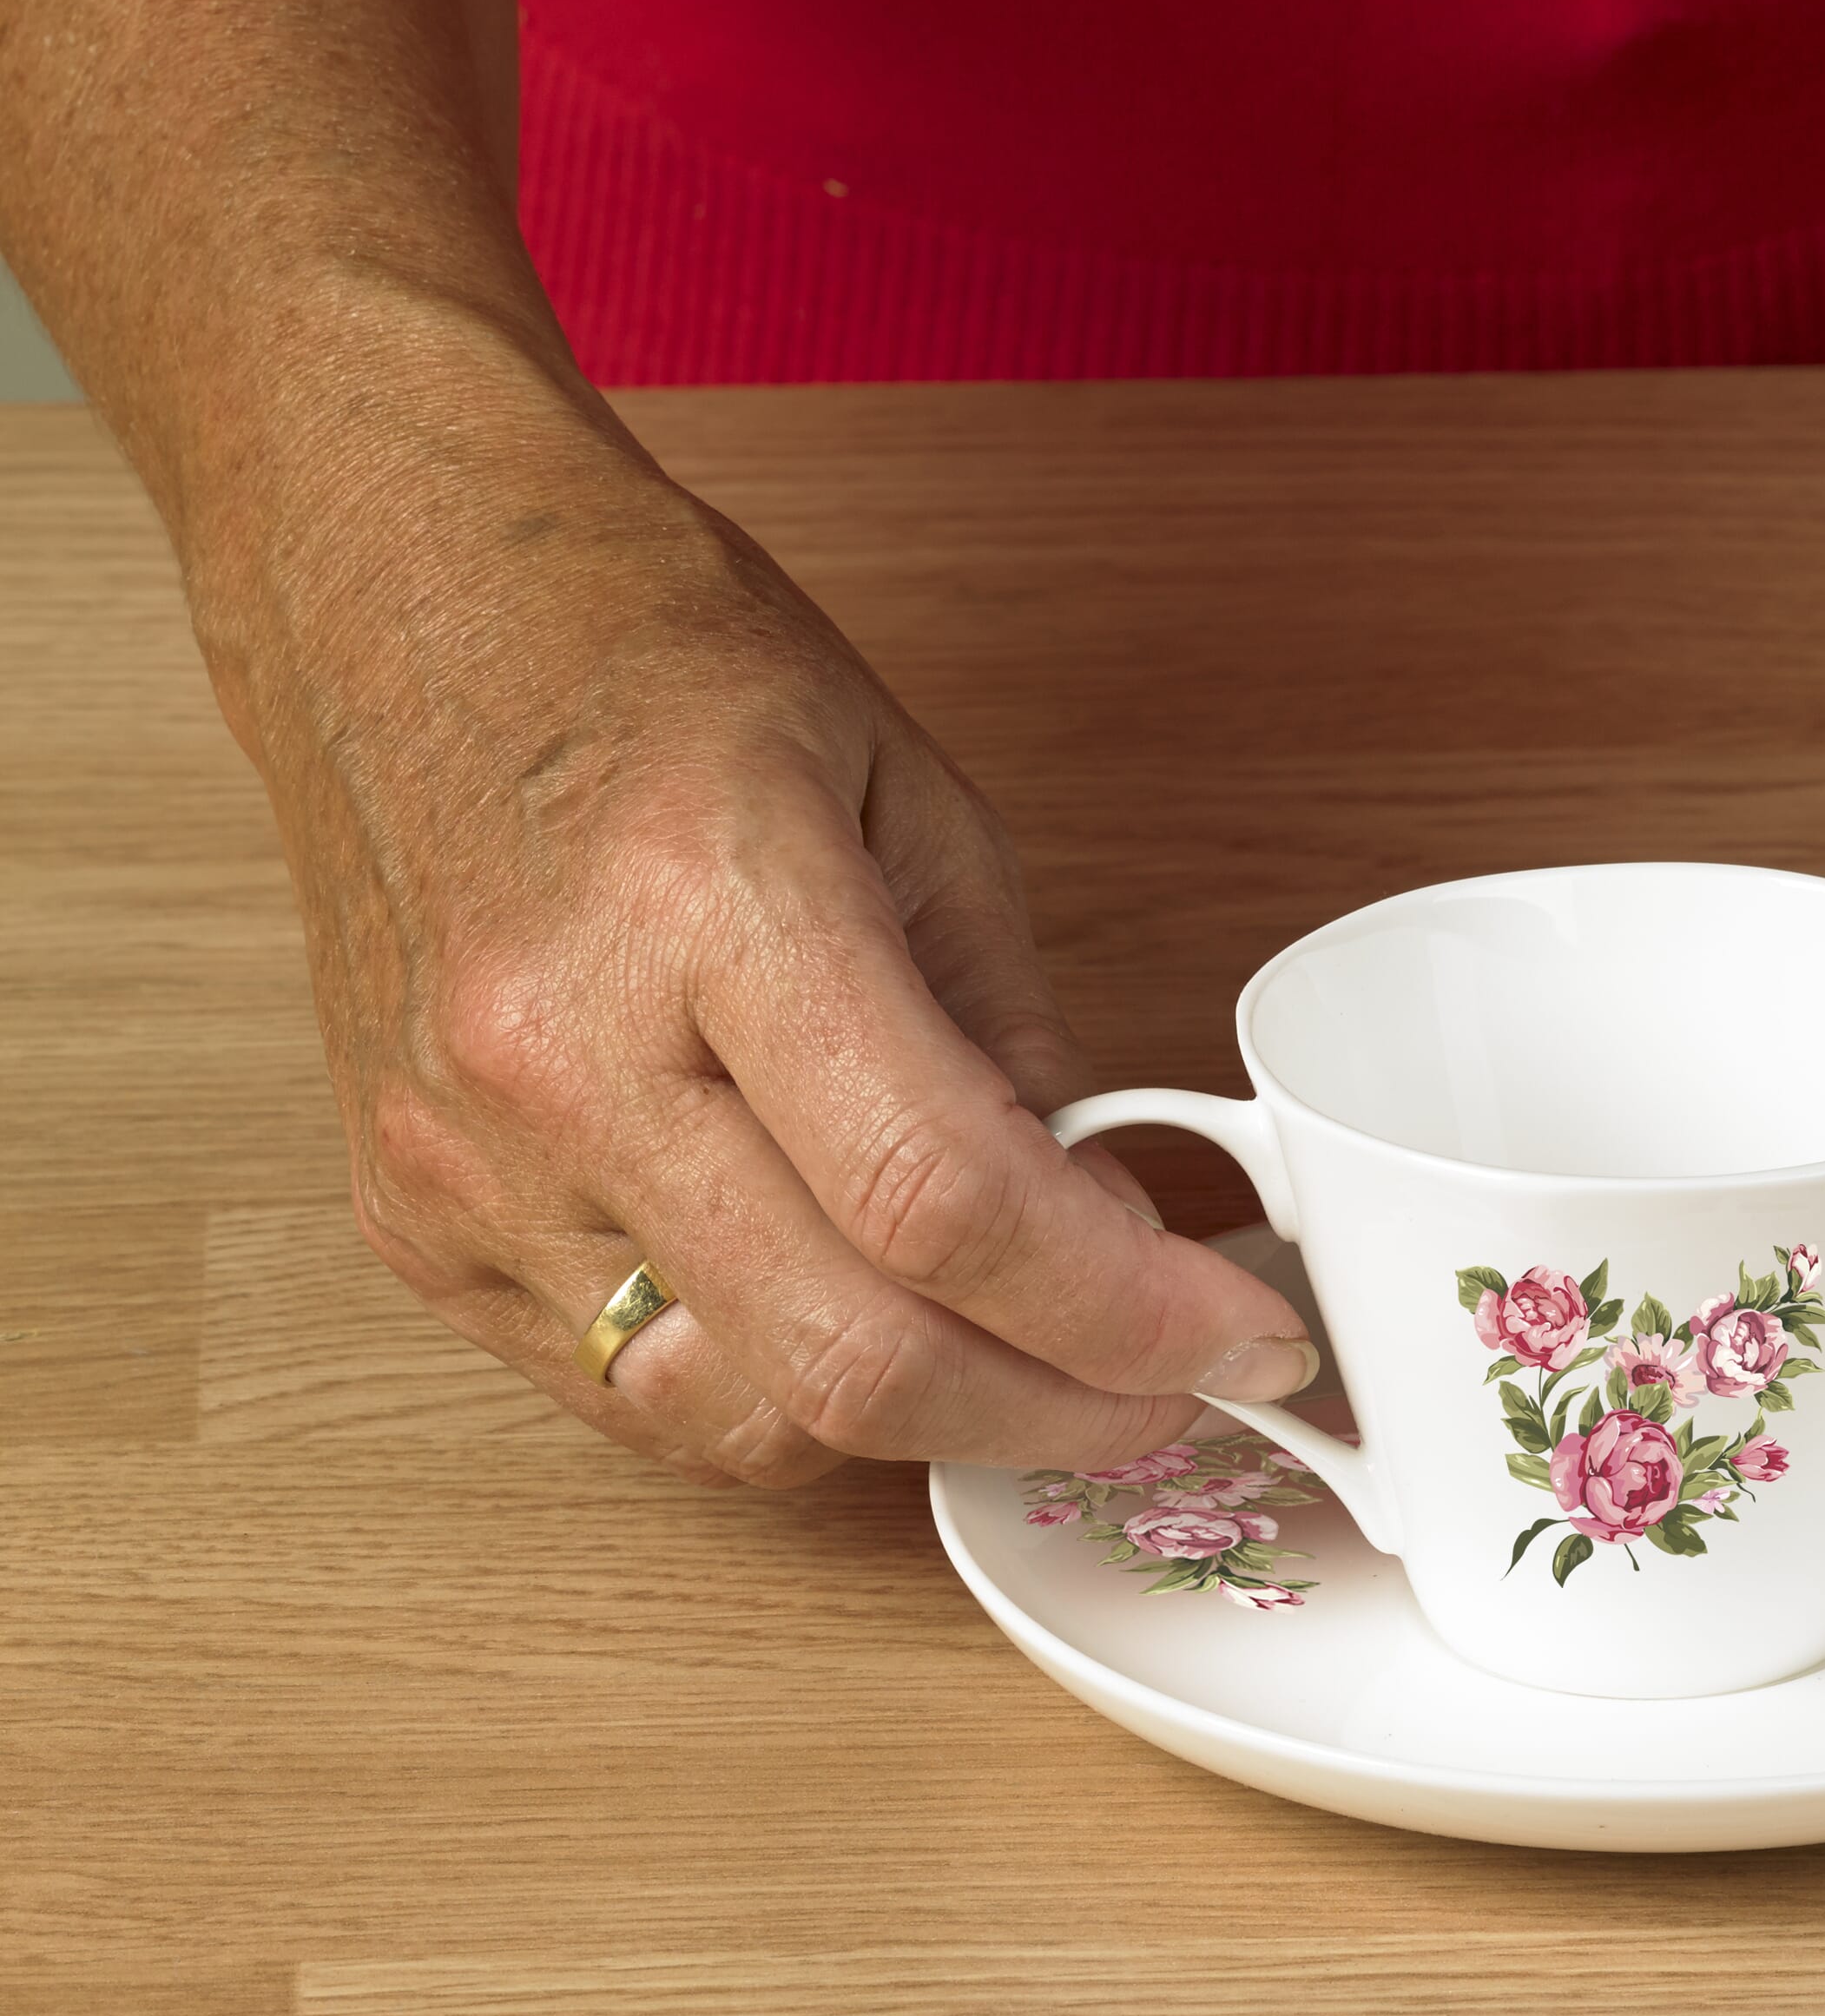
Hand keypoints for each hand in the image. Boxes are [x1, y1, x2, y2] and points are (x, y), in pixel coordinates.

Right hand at [208, 403, 1315, 1486]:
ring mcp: (464, 1161)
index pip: (945, 1201)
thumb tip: (1099, 1234)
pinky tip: (847, 1308)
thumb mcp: (914, 800)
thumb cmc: (652, 659)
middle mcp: (559, 1056)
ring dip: (920, 1419)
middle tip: (1161, 1391)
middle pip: (851, 1357)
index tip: (1238, 1338)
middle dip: (1056, 1413)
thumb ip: (1011, 1040)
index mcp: (706, 904)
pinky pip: (635, 1392)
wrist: (395, 596)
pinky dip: (776, 1386)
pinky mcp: (412, 1226)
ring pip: (745, 1419)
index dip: (1125, 1311)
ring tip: (1015, 1349)